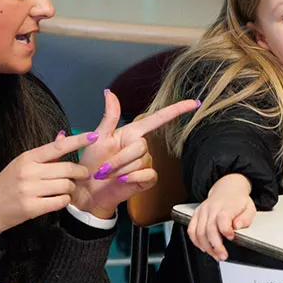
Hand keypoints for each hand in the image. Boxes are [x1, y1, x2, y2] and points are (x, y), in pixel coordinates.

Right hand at [0, 132, 97, 234]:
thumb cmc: (6, 185)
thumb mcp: (21, 164)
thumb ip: (44, 154)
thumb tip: (63, 136)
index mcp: (27, 158)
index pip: (57, 146)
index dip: (78, 141)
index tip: (93, 136)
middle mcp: (28, 172)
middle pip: (67, 169)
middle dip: (80, 172)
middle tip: (83, 174)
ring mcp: (29, 190)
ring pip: (66, 186)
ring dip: (71, 188)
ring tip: (66, 189)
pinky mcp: (32, 208)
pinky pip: (60, 202)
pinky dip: (64, 201)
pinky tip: (58, 200)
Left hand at [70, 89, 199, 216]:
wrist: (89, 190)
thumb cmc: (91, 163)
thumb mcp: (97, 138)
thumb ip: (109, 117)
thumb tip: (109, 92)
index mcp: (131, 133)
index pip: (157, 119)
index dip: (176, 110)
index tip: (193, 102)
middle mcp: (141, 146)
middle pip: (140, 146)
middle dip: (119, 158)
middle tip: (104, 167)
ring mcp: (146, 163)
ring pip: (141, 161)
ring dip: (121, 170)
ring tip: (109, 175)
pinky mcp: (148, 179)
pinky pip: (147, 174)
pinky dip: (132, 178)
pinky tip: (122, 181)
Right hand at [186, 174, 255, 260]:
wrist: (226, 189)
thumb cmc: (237, 201)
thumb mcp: (249, 208)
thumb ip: (245, 218)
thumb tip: (237, 226)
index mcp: (226, 206)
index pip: (222, 218)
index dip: (225, 229)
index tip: (231, 237)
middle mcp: (212, 208)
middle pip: (209, 228)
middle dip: (215, 246)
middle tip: (223, 255)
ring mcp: (202, 211)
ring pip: (198, 232)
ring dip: (206, 247)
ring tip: (216, 255)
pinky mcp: (196, 214)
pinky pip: (191, 230)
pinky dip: (196, 241)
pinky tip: (204, 247)